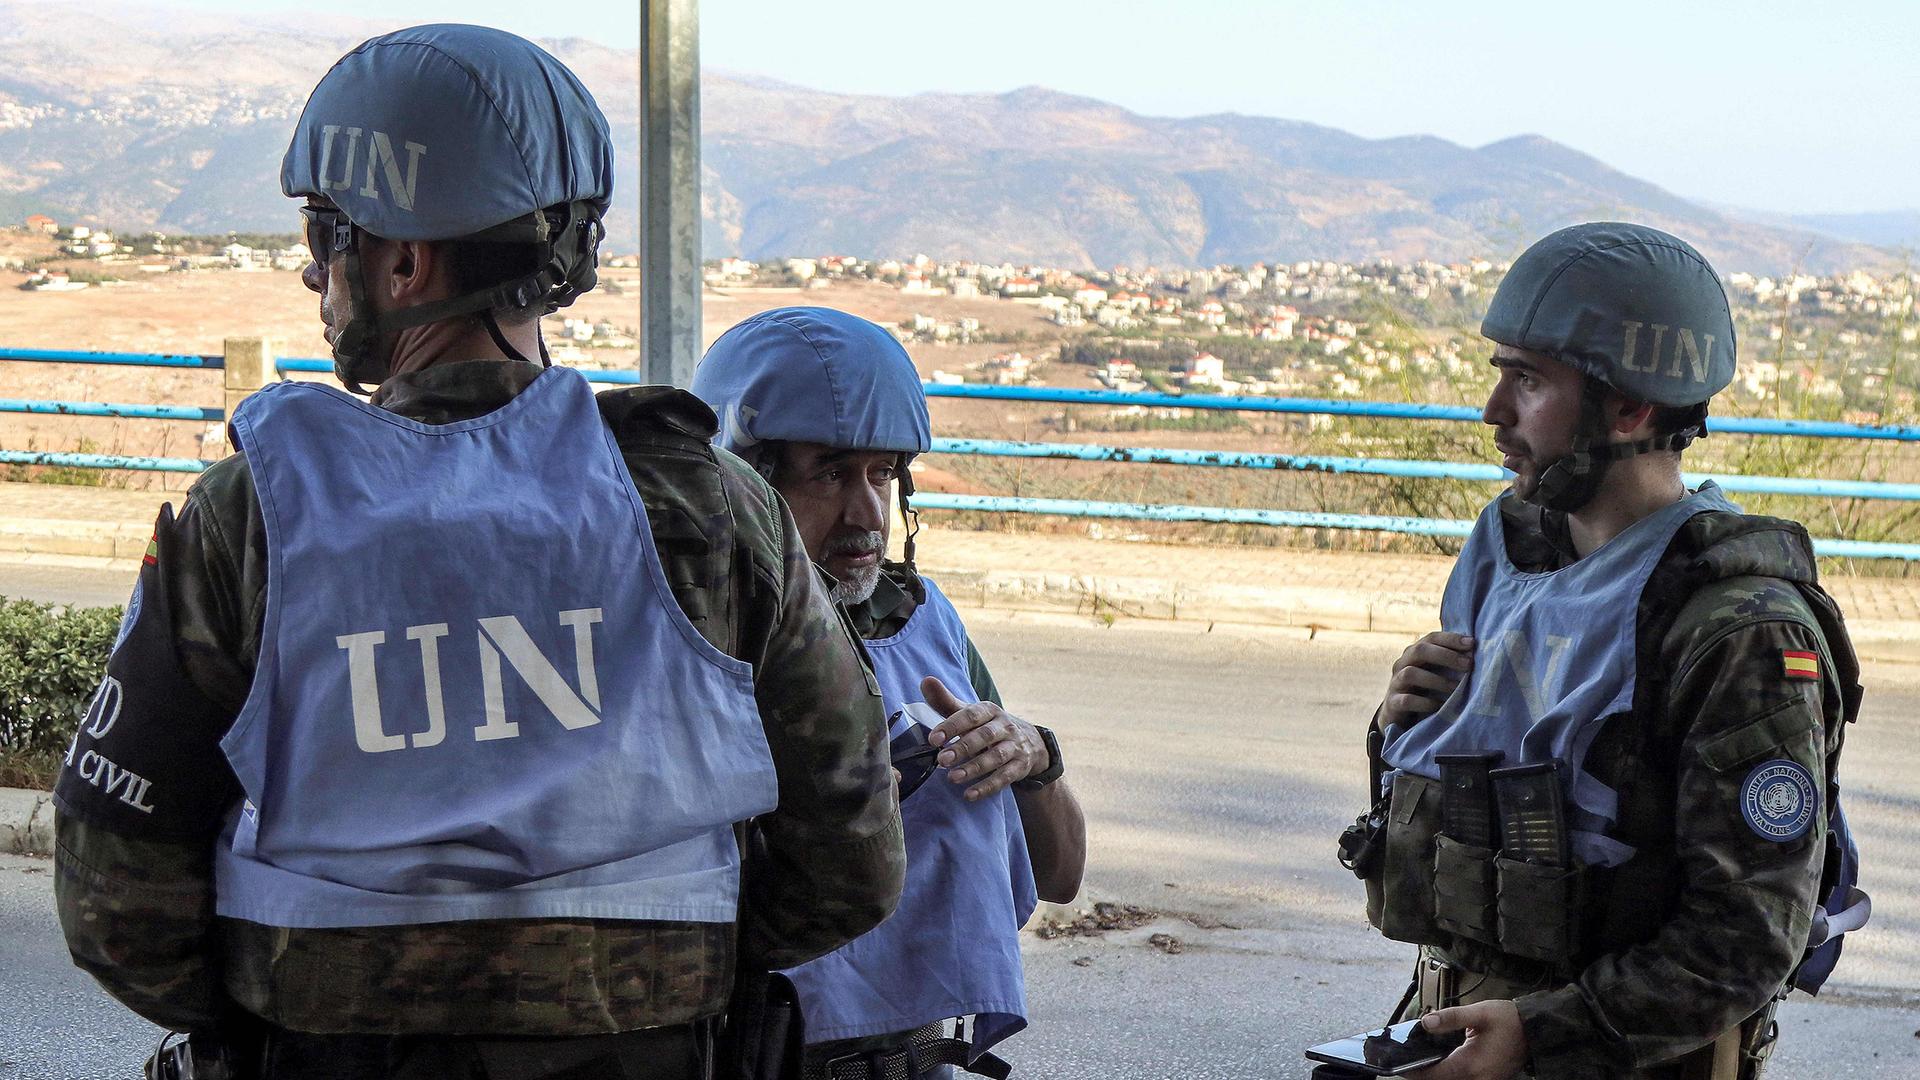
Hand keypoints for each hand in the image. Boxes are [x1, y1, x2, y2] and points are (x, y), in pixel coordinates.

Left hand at [921, 675, 1048, 801]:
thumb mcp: (970, 713)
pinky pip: (1005, 778)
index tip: (933, 739)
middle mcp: (1005, 726)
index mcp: (990, 710)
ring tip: (952, 778)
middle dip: (963, 748)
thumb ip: (946, 701)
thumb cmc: (988, 726)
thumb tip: (925, 681)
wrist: (1030, 742)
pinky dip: (987, 787)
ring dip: (974, 768)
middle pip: (984, 736)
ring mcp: (1015, 746)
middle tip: (941, 760)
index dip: (952, 726)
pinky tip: (969, 795)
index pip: (971, 715)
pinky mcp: (1020, 766)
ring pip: (996, 757)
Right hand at [1379, 631, 1474, 731]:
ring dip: (1436, 680)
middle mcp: (1402, 664)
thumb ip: (1449, 662)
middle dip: (1445, 655)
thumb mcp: (1435, 673)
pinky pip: (1407, 700)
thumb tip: (1476, 654)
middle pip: (1419, 651)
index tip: (1472, 643)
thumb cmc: (1423, 690)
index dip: (1451, 639)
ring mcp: (1396, 683)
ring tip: (1457, 688)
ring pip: (1410, 673)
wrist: (1398, 714)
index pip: (1431, 638)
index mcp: (1414, 653)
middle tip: (1468, 665)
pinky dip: (1425, 702)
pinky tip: (1441, 705)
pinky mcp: (1393, 703)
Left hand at [1405, 1000, 1526, 1079]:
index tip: (1399, 1065)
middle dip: (1423, 1075)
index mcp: (1470, 1064)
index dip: (1414, 1072)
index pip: (1434, 1075)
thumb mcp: (1479, 1013)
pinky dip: (1449, 1074)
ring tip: (1420, 1062)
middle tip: (1407, 1062)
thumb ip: (1451, 1018)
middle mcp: (1476, 1079)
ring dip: (1436, 1075)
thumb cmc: (1508, 1020)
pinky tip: (1440, 1063)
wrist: (1536, 1030)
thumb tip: (1426, 1022)